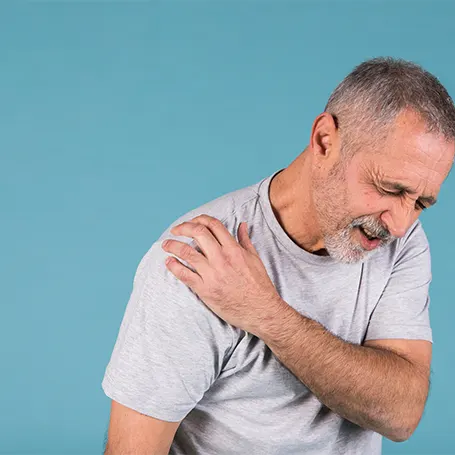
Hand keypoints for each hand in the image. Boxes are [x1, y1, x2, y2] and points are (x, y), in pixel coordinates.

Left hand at [161, 214, 284, 335]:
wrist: (261, 311)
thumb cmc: (259, 285)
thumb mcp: (255, 258)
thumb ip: (245, 240)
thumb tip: (242, 225)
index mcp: (234, 249)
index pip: (213, 225)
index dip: (199, 219)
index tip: (191, 223)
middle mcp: (222, 259)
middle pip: (198, 233)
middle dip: (183, 228)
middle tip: (175, 230)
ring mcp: (212, 274)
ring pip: (187, 252)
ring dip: (173, 245)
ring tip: (166, 244)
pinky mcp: (205, 290)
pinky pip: (185, 275)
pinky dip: (174, 266)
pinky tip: (168, 261)